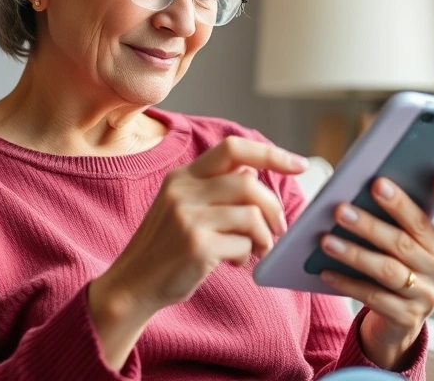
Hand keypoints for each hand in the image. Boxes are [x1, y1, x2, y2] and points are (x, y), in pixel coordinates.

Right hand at [88, 136, 307, 368]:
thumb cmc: (167, 247)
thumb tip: (254, 172)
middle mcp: (183, 191)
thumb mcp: (181, 206)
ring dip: (265, 235)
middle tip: (278, 229)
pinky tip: (235, 261)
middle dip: (274, 207)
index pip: (233, 149)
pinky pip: (244, 243)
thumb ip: (214, 187)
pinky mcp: (196, 246)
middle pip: (249, 183)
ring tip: (258, 248)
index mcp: (182, 177)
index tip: (299, 164)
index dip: (271, 154)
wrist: (134, 283)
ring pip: (252, 214)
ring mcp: (188, 218)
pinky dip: (248, 254)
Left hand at [318, 173, 433, 370]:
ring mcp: (428, 296)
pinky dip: (347, 282)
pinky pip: (373, 296)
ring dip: (354, 253)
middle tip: (342, 208)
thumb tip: (369, 188)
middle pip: (406, 241)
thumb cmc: (403, 268)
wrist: (401, 323)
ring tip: (326, 239)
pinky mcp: (406, 317)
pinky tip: (326, 270)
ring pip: (387, 269)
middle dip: (371, 223)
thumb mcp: (415, 246)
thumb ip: (404, 221)